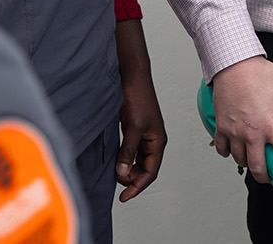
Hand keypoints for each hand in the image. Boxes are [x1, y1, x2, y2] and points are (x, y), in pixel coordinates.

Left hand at [114, 20, 165, 200]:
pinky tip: (114, 162)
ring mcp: (143, 135)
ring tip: (115, 176)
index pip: (150, 172)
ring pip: (137, 161)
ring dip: (128, 170)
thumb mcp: (133, 127)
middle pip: (145, 169)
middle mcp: (153, 140)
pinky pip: (130, 151)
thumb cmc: (138, 97)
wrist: (132, 76)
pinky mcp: (134, 129)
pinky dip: (123, 159)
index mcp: (158, 141)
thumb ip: (128, 152)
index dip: (138, 186)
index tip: (124, 197)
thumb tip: (123, 174)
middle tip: (117, 186)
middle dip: (132, 180)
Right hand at [210, 56, 272, 188]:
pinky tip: (232, 151)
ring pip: (240, 160)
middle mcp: (253, 133)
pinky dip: (227, 153)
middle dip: (265, 178)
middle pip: (258, 168)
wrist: (234, 64)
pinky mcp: (222, 125)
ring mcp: (235, 131)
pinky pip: (222, 148)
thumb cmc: (262, 73)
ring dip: (247, 164)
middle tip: (270, 178)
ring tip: (252, 162)